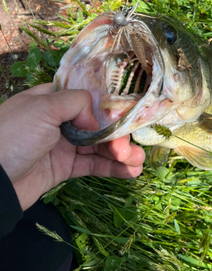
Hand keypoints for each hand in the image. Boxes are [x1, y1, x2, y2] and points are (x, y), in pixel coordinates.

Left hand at [0, 83, 144, 209]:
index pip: (88, 98)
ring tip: (138, 162)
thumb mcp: (43, 107)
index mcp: (52, 100)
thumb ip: (76, 102)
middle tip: (129, 149)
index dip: (109, 107)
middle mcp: (59, 120)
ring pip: (98, 146)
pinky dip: (112, 168)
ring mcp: (62, 145)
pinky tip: (131, 171)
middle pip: (97, 124)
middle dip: (117, 135)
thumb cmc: (14, 136)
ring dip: (120, 153)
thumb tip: (95, 118)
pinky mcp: (64, 169)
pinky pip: (92, 166)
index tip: (127, 116)